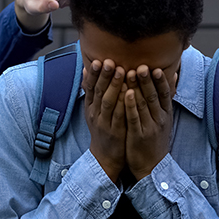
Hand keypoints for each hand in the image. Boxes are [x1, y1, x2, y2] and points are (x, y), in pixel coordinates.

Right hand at [83, 59, 126, 182]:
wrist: (105, 158)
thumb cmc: (103, 130)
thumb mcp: (93, 111)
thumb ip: (92, 92)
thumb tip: (87, 70)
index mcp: (91, 107)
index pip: (90, 87)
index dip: (94, 74)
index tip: (98, 60)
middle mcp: (95, 114)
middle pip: (98, 92)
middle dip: (104, 75)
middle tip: (109, 60)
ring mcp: (104, 123)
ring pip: (108, 102)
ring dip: (114, 85)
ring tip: (120, 70)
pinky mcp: (115, 132)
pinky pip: (119, 116)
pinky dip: (124, 103)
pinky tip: (130, 92)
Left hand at [124, 65, 174, 180]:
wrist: (152, 166)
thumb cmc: (156, 139)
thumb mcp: (165, 119)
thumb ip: (166, 98)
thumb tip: (174, 75)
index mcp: (166, 114)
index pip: (164, 94)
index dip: (160, 81)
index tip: (155, 67)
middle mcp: (160, 119)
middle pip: (154, 96)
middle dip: (148, 80)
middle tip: (142, 66)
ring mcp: (149, 127)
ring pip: (143, 105)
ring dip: (138, 88)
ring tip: (131, 73)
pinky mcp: (138, 135)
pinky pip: (134, 118)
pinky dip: (131, 105)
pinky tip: (126, 94)